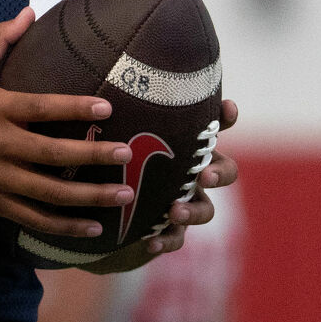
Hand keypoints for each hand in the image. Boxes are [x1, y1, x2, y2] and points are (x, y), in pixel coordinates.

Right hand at [0, 8, 136, 236]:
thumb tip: (28, 11)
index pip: (39, 107)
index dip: (73, 108)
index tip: (106, 109)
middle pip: (51, 153)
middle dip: (92, 156)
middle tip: (126, 155)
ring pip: (48, 191)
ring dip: (89, 195)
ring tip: (125, 194)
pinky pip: (32, 218)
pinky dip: (63, 226)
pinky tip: (93, 228)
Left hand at [80, 98, 240, 272]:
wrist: (93, 202)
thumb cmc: (103, 154)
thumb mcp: (104, 129)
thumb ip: (110, 110)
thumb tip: (98, 80)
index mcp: (181, 144)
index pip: (211, 127)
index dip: (225, 118)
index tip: (227, 107)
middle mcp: (189, 173)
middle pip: (223, 171)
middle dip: (219, 172)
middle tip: (204, 175)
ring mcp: (182, 202)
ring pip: (205, 208)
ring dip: (194, 211)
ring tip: (175, 211)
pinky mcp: (167, 229)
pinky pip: (176, 237)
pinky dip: (167, 239)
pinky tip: (151, 241)